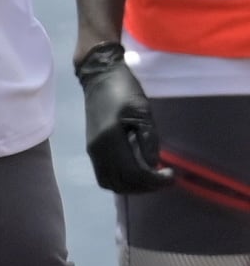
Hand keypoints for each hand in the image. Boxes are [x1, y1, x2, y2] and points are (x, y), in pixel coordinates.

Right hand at [81, 44, 173, 197]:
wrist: (99, 78)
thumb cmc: (123, 91)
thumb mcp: (143, 112)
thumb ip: (149, 140)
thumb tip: (154, 165)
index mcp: (110, 141)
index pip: (133, 174)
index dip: (154, 180)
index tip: (171, 174)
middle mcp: (98, 151)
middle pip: (121, 183)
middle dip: (145, 186)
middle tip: (164, 177)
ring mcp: (93, 151)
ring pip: (110, 183)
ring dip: (132, 186)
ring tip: (150, 177)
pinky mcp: (93, 149)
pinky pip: (105, 175)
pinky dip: (121, 180)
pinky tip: (136, 172)